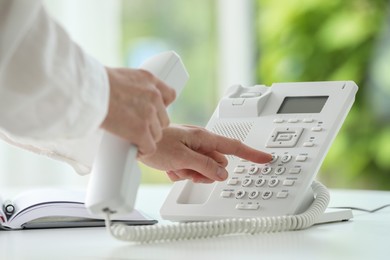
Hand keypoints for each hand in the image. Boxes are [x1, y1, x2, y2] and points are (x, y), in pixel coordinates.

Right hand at [101, 68, 175, 155]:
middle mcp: (153, 96)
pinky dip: (142, 151)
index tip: (151, 113)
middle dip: (152, 126)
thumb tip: (126, 99)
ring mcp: (148, 113)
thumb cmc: (93, 83)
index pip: (169, 96)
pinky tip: (133, 151)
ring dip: (146, 139)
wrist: (86, 90)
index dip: (161, 108)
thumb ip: (131, 88)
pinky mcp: (141, 130)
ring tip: (132, 140)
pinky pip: (150, 147)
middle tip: (137, 129)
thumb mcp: (120, 76)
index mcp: (149, 80)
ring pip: (157, 134)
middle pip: (163, 119)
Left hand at [139, 124, 272, 182]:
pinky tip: (170, 167)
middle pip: (216, 165)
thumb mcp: (183, 158)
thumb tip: (223, 173)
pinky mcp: (184, 156)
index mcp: (203, 138)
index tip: (265, 158)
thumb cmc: (156, 144)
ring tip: (175, 166)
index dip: (251, 154)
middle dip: (204, 172)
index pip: (233, 147)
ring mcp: (192, 150)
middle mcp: (200, 143)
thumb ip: (205, 166)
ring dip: (190, 173)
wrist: (135, 142)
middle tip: (187, 169)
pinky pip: (191, 171)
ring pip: (203, 171)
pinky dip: (181, 173)